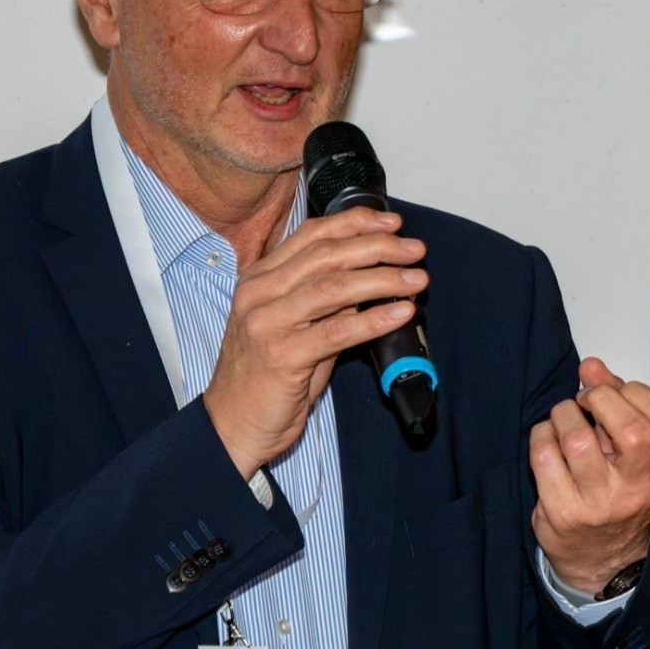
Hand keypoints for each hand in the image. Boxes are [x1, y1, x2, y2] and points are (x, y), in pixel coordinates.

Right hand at [203, 208, 426, 477]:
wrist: (232, 426)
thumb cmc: (267, 378)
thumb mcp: (294, 327)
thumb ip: (326, 301)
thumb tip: (370, 278)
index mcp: (259, 278)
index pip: (312, 235)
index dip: (355, 223)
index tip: (392, 222)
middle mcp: (259, 294)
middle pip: (327, 255)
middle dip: (378, 247)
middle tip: (415, 250)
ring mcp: (266, 323)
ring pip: (334, 287)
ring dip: (383, 279)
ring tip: (416, 280)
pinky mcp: (280, 356)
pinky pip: (337, 331)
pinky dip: (374, 320)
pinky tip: (401, 313)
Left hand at [529, 358, 649, 593]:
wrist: (600, 558)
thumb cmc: (618, 492)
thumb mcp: (633, 450)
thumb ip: (618, 401)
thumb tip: (591, 367)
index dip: (635, 392)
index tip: (616, 393)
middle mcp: (639, 490)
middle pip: (632, 430)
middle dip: (600, 398)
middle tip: (586, 401)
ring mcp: (601, 505)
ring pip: (578, 440)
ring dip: (563, 414)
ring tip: (564, 418)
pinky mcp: (564, 513)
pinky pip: (544, 456)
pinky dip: (541, 435)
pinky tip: (548, 441)